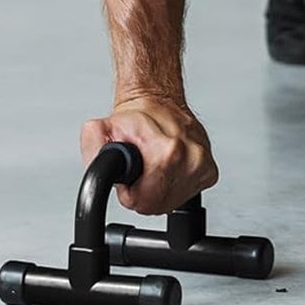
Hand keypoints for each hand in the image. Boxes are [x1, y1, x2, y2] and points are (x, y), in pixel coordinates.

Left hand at [79, 95, 218, 213]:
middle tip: (140, 167)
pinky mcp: (209, 170)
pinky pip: (187, 193)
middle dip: (144, 190)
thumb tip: (100, 172)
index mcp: (167, 151)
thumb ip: (94, 152)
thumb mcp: (100, 129)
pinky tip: (169, 166)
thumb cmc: (133, 117)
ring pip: (172, 201)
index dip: (130, 190)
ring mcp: (202, 165)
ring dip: (159, 188)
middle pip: (157, 204)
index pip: (142, 201)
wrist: (157, 100)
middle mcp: (190, 158)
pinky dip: (174, 184)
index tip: (130, 173)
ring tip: (154, 164)